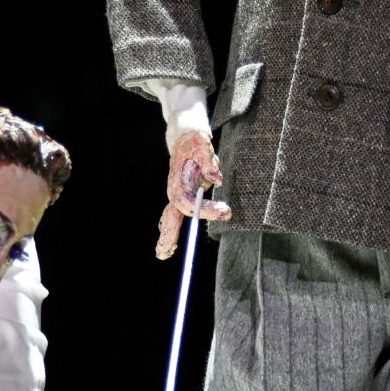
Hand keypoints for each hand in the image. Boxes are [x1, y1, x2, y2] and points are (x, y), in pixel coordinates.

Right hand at [156, 130, 233, 259]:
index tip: (225, 211)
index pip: (189, 202)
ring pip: (169, 217)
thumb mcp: (202, 143)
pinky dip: (170, 228)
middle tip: (165, 252)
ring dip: (167, 235)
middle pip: (171, 215)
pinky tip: (169, 244)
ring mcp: (176, 194)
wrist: (184, 138)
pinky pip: (174, 215)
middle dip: (168, 233)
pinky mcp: (181, 196)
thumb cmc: (194, 141)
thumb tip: (217, 179)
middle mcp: (175, 190)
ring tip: (164, 253)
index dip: (206, 210)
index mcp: (179, 181)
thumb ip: (208, 161)